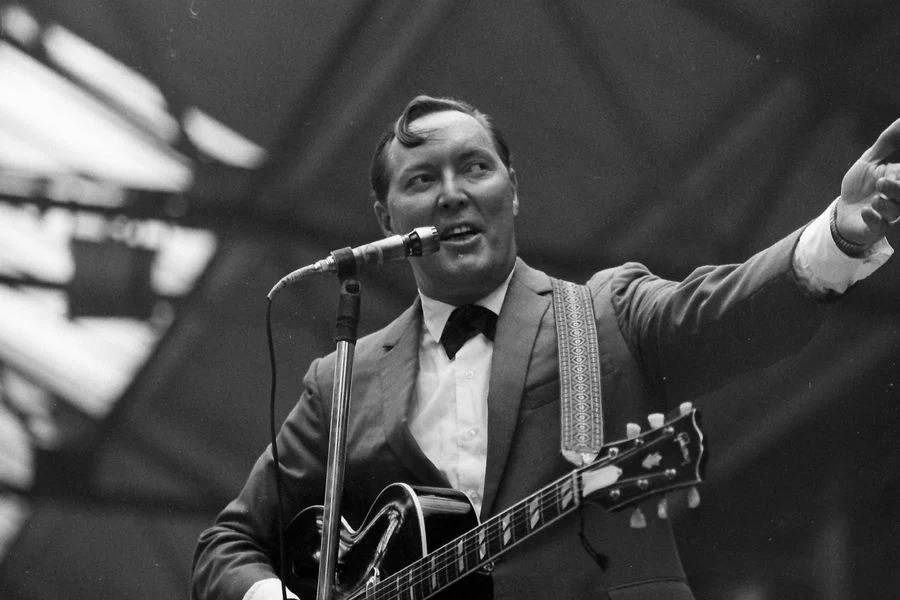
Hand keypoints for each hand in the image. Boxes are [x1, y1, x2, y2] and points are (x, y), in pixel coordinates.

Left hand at [837, 118, 899, 245]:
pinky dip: (874, 219)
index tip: (890, 172)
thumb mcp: (870, 161)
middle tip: (882, 182)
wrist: (843, 212)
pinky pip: (880, 227)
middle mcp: (898, 198)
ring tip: (874, 198)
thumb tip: (899, 120)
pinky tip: (866, 212)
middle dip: (897, 189)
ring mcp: (889, 215)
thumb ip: (885, 142)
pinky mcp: (876, 229)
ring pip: (895, 211)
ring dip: (886, 204)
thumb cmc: (861, 185)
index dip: (899, 175)